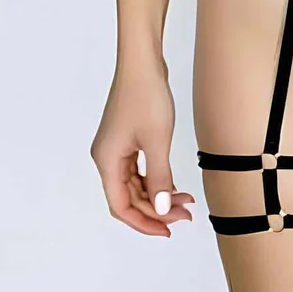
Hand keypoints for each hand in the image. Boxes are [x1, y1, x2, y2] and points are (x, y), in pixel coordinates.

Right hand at [90, 59, 194, 235]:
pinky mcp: (126, 138)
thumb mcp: (157, 140)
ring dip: (158, 194)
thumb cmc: (146, 95)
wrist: (142, 61)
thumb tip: (162, 209)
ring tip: (186, 200)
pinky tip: (173, 184)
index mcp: (107, 161)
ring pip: (135, 184)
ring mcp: (116, 147)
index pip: (121, 206)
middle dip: (156, 208)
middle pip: (128, 197)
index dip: (143, 222)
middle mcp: (106, 157)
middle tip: (185, 213)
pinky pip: (138, 169)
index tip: (167, 230)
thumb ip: (159, 178)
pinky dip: (155, 179)